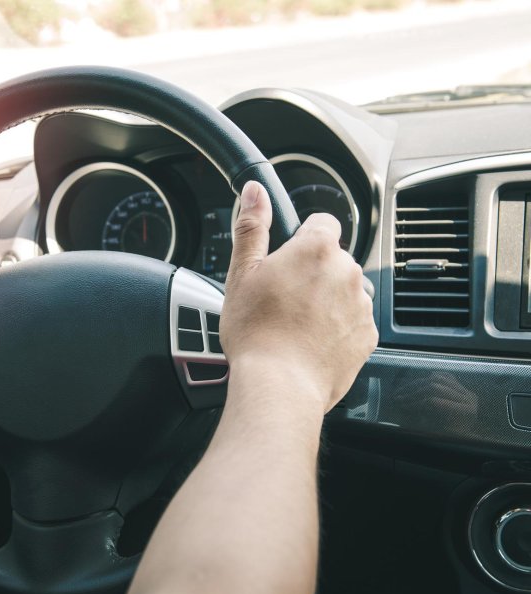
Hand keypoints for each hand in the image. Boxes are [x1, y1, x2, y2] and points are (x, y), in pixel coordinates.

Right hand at [221, 181, 376, 413]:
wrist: (279, 385)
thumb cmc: (257, 332)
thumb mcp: (242, 273)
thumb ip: (252, 227)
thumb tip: (255, 191)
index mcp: (316, 249)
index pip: (321, 222)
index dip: (301, 238)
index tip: (286, 259)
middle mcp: (347, 271)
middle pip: (332, 258)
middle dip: (312, 272)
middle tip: (281, 298)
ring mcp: (361, 304)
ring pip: (344, 290)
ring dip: (326, 300)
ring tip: (295, 324)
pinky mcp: (368, 335)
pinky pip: (353, 320)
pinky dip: (336, 327)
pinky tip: (310, 341)